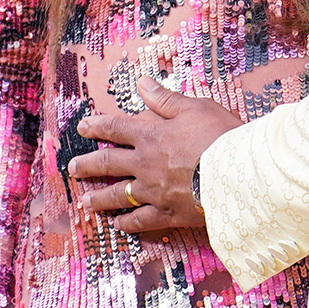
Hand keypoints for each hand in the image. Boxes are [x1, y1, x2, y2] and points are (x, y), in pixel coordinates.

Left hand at [68, 76, 242, 232]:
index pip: (116, 128)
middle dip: (88, 165)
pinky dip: (127, 223)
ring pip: (118, 195)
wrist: (236, 174)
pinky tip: (117, 225)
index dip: (97, 127)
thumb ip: (165, 99)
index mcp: (151, 136)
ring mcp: (153, 191)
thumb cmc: (219, 136)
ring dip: (99, 197)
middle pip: (108, 163)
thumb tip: (141, 82)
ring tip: (85, 201)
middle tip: (72, 168)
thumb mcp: (194, 108)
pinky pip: (140, 220)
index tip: (82, 128)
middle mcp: (145, 164)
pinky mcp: (167, 213)